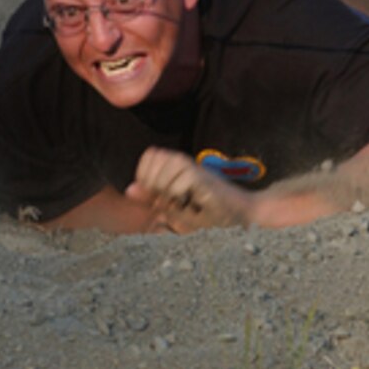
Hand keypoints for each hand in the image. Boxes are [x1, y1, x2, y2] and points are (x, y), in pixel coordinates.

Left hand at [125, 147, 252, 232]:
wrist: (239, 212)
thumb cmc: (206, 210)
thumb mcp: (174, 207)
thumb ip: (151, 197)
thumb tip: (129, 190)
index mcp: (173, 164)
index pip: (148, 156)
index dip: (145, 176)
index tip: (158, 193)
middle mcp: (182, 160)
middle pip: (152, 163)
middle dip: (155, 186)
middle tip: (171, 199)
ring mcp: (192, 167)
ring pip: (163, 173)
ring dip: (168, 192)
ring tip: (181, 201)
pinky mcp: (201, 176)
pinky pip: (178, 183)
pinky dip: (180, 196)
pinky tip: (191, 202)